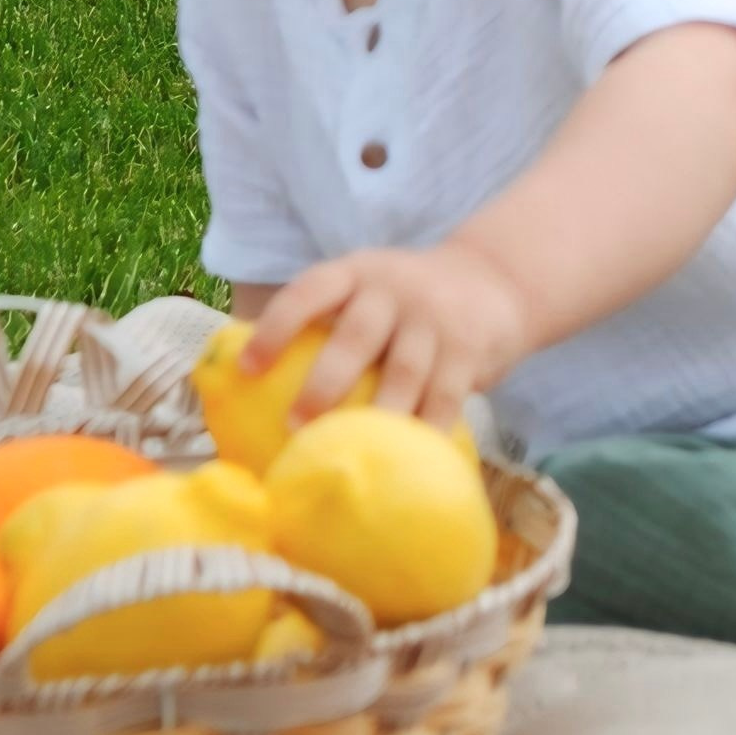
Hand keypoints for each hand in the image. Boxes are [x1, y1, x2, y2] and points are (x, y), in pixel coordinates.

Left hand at [244, 241, 532, 430]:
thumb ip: (323, 320)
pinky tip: (410, 461)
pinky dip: (427, 431)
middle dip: (325, 382)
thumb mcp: (365, 288)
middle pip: (356, 335)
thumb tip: (242, 379)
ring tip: (353, 453)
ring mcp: (434, 320)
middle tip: (295, 426)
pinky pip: (446, 398)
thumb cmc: (402, 301)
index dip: (276, 326)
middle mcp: (393, 291)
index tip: (248, 368)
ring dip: (377, 414)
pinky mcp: (468, 352)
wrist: (493, 281)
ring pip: (404, 372)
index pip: (309, 291)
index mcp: (356, 273)